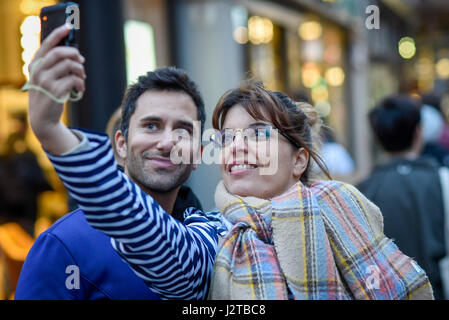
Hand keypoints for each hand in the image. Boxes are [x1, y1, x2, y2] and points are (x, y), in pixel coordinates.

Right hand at [28, 24, 85, 153]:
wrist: (43, 117)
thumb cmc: (48, 94)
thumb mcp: (47, 77)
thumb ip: (56, 65)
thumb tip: (76, 55)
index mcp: (35, 64)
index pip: (46, 44)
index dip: (58, 34)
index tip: (69, 27)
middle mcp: (38, 70)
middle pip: (60, 53)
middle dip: (74, 54)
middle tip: (81, 61)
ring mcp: (45, 80)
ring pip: (69, 65)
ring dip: (80, 71)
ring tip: (82, 79)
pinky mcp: (55, 91)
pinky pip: (74, 79)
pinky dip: (81, 83)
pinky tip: (80, 89)